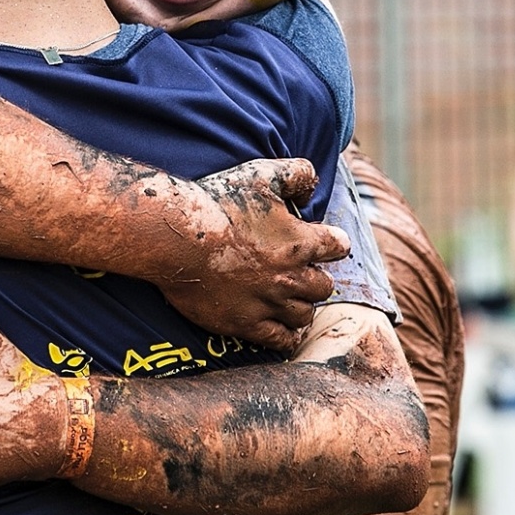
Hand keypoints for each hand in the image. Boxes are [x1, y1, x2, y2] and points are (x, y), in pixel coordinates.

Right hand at [164, 158, 349, 352]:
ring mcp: (269, 303)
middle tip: (298, 272)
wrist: (175, 238)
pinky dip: (286, 336)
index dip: (332, 243)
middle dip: (315, 278)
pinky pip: (281, 340)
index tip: (321, 242)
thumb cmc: (217, 202)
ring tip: (287, 298)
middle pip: (325, 287)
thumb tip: (312, 188)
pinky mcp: (246, 323)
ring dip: (300, 306)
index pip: (339, 247)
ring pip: (304, 315)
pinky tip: (280, 328)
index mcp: (300, 241)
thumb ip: (297, 174)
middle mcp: (291, 276)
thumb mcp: (261, 174)